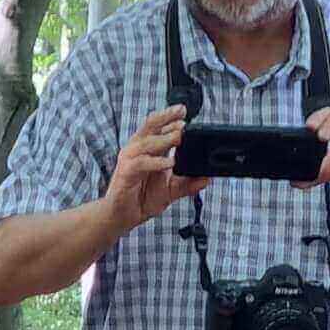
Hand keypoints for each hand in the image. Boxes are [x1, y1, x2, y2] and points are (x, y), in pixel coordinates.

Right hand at [104, 104, 209, 232]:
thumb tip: (207, 179)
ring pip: (147, 142)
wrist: (123, 217)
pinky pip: (141, 163)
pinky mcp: (125, 173)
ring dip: (164, 138)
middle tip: (183, 117)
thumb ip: (188, 184)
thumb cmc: (142, 199)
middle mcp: (138, 150)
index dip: (172, 117)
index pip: (160, 126)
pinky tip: (170, 163)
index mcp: (149, 149)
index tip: (185, 112)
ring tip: (180, 136)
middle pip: (151, 125)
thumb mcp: (171, 190)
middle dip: (166, 118)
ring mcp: (130, 160)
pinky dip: (156, 162)